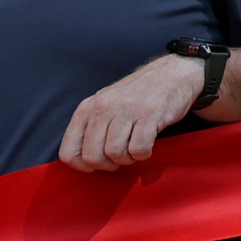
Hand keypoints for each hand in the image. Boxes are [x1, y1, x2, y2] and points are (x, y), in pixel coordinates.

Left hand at [57, 55, 207, 172]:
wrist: (171, 75)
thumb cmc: (135, 97)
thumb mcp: (103, 106)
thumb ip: (89, 130)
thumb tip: (80, 162)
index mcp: (86, 109)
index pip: (68, 152)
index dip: (82, 166)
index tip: (97, 163)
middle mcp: (102, 108)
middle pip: (92, 157)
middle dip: (107, 165)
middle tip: (120, 156)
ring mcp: (126, 110)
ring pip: (115, 154)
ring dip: (127, 159)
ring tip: (134, 147)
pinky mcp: (149, 114)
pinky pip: (138, 149)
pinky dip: (143, 154)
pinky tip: (147, 143)